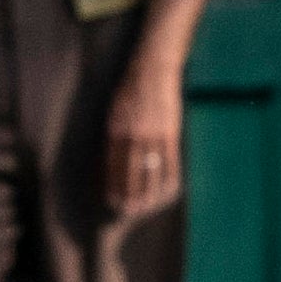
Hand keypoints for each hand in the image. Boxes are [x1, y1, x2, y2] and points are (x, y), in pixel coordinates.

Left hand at [104, 64, 186, 217]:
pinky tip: (166, 189)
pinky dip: (168, 178)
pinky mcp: (171, 132)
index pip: (112, 165)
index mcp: (115, 129)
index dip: (111, 185)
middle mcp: (134, 134)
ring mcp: (154, 134)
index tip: (110, 201)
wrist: (153, 69)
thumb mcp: (114, 112)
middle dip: (129, 195)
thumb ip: (113, 137)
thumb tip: (109, 162)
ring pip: (150, 171)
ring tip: (145, 207)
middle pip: (131, 172)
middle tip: (128, 212)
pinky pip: (170, 161)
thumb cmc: (129, 90)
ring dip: (148, 192)